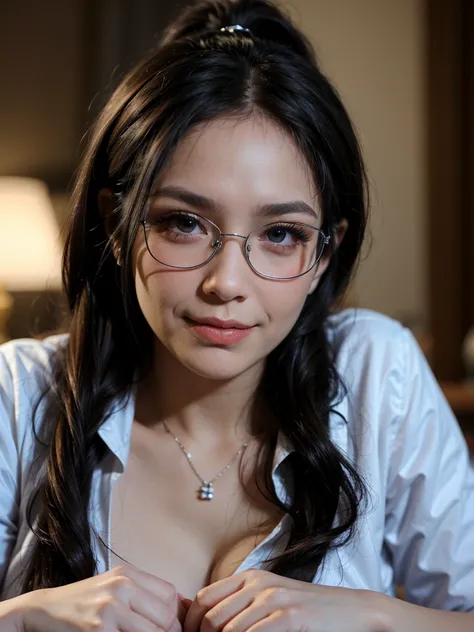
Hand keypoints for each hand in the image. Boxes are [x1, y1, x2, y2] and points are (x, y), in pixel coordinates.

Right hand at [18, 564, 185, 631]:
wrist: (42, 611)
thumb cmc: (82, 602)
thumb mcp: (113, 587)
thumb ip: (143, 594)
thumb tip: (181, 607)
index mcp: (127, 574)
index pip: (170, 595)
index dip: (174, 616)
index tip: (168, 627)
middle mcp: (122, 586)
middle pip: (166, 617)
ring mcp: (110, 609)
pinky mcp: (99, 630)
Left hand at [183, 569, 390, 631]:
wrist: (351, 610)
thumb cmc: (309, 609)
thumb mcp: (271, 599)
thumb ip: (242, 605)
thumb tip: (210, 622)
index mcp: (249, 577)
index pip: (203, 598)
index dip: (190, 624)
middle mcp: (257, 584)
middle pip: (210, 617)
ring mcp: (274, 599)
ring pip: (228, 630)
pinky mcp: (289, 617)